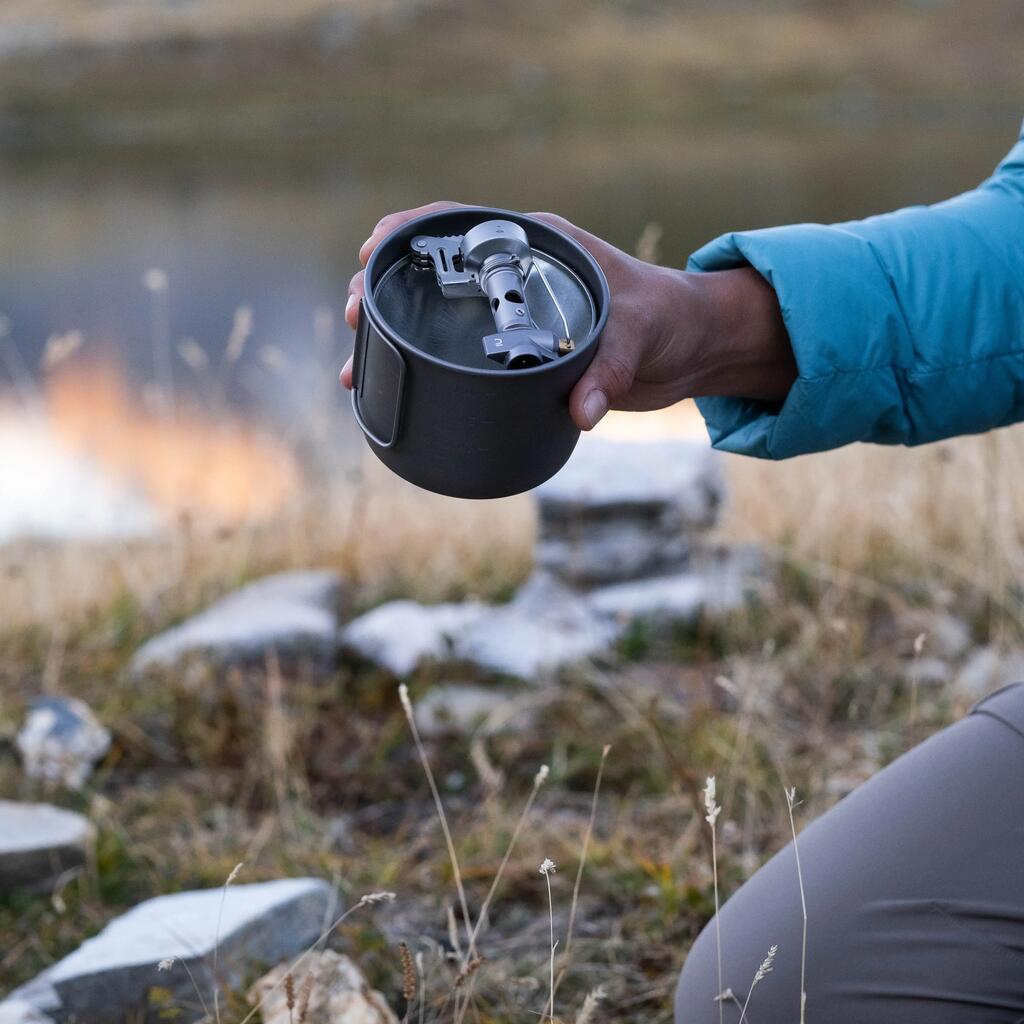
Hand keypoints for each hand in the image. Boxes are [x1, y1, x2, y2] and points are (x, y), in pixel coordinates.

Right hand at [341, 201, 794, 429]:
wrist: (691, 348)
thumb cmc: (671, 320)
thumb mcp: (641, 335)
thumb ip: (610, 370)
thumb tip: (581, 413)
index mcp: (538, 244)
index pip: (458, 222)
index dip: (407, 231)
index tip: (370, 251)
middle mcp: (516, 273)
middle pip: (432, 271)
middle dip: (383, 289)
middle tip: (354, 319)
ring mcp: (512, 313)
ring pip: (436, 316)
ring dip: (393, 337)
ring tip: (355, 369)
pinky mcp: (517, 352)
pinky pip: (459, 353)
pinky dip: (424, 369)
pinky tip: (394, 393)